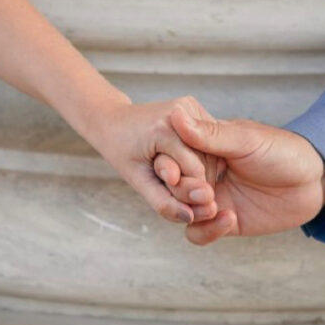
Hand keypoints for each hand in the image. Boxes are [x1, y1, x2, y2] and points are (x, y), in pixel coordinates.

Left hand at [93, 94, 222, 225]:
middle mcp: (182, 111)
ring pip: (211, 151)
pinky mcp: (194, 107)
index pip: (196, 170)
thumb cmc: (121, 151)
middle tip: (177, 190)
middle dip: (197, 183)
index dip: (191, 191)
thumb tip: (190, 218)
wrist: (113, 121)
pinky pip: (207, 141)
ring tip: (178, 176)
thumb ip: (163, 202)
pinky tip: (185, 163)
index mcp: (164, 128)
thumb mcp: (137, 180)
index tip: (183, 202)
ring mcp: (190, 106)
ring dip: (201, 171)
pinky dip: (201, 158)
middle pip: (206, 161)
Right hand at [157, 101, 324, 243]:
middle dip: (182, 192)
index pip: (173, 156)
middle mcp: (206, 173)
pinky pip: (200, 233)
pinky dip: (208, 230)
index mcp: (206, 147)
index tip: (174, 172)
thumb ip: (210, 135)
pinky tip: (230, 219)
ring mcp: (214, 198)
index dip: (169, 165)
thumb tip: (176, 116)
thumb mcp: (246, 140)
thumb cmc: (282, 150)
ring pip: (181, 212)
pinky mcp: (225, 221)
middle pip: (173, 187)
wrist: (313, 181)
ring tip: (215, 206)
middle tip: (206, 192)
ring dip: (192, 213)